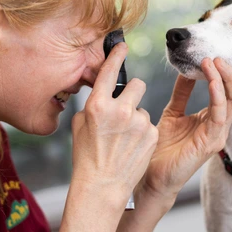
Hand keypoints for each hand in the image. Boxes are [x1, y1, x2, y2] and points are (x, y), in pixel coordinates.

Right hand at [71, 43, 158, 212]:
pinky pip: (149, 124)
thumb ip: (93, 105)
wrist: (102, 186)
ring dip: (135, 117)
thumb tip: (103, 94)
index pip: (110, 72)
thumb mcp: (80, 126)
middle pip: (138, 84)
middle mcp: (119, 110)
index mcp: (97, 105)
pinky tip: (132, 146)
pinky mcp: (152, 134)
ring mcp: (138, 122)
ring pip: (143, 107)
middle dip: (133, 93)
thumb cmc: (86, 156)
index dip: (116, 55)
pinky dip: (142, 132)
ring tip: (124, 138)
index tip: (122, 45)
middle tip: (124, 108)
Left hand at [138, 57, 231, 202]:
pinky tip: (211, 81)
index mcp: (213, 120)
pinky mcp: (210, 143)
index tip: (216, 57)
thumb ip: (182, 93)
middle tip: (218, 56)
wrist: (152, 175)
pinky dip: (217, 95)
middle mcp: (219, 127)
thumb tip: (186, 70)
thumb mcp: (172, 113)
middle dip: (230, 73)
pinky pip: (220, 115)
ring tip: (213, 62)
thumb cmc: (163, 148)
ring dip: (224, 79)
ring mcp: (217, 135)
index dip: (228, 75)